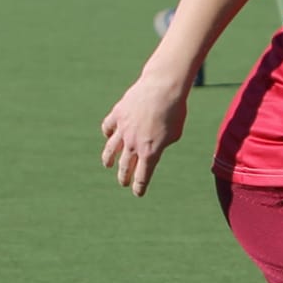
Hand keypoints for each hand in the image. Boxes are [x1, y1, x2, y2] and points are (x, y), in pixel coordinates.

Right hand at [100, 73, 189, 196]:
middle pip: (125, 166)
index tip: (137, 193)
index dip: (139, 186)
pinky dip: (108, 134)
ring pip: (111, 149)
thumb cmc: (175, 112)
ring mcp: (123, 129)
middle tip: (123, 183)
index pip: (142, 176)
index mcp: (150, 152)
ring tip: (108, 165)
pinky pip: (108, 128)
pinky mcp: (117, 115)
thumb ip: (162, 144)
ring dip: (109, 159)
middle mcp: (133, 144)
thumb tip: (151, 147)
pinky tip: (109, 136)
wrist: (162, 88)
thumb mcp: (174, 134)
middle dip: (124, 177)